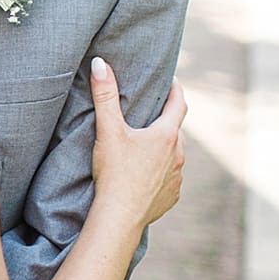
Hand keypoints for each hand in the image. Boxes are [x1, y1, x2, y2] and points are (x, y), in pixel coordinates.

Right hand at [89, 58, 185, 232]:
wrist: (120, 215)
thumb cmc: (114, 172)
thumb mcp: (108, 130)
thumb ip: (104, 96)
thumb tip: (100, 63)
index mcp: (166, 135)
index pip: (178, 104)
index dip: (175, 91)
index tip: (172, 82)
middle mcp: (178, 154)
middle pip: (175, 131)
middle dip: (165, 123)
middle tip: (150, 117)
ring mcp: (177, 177)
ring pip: (173, 156)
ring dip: (163, 150)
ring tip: (144, 149)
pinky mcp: (172, 196)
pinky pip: (169, 179)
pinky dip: (160, 174)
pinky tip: (145, 177)